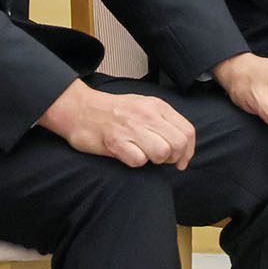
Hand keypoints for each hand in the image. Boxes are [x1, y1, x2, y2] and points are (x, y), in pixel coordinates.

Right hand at [40, 78, 196, 169]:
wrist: (79, 109)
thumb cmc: (111, 111)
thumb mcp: (143, 106)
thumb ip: (163, 121)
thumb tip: (182, 143)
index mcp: (157, 106)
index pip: (187, 131)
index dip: (188, 151)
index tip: (182, 160)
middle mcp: (147, 115)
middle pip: (178, 144)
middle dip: (173, 158)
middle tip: (161, 160)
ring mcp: (131, 128)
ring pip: (162, 152)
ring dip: (155, 160)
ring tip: (143, 155)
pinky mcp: (115, 141)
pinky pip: (138, 160)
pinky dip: (135, 162)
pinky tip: (128, 155)